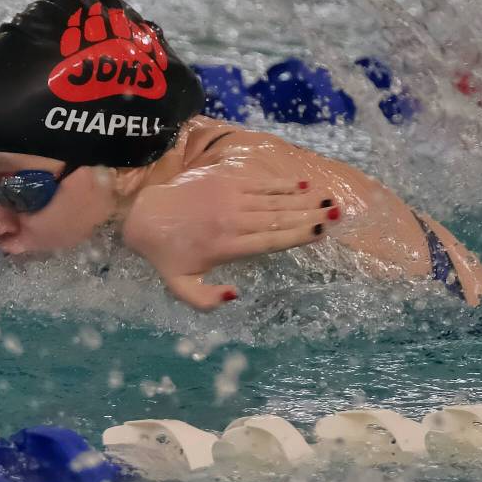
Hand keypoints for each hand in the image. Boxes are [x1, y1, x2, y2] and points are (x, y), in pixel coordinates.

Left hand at [121, 162, 339, 310]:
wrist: (145, 216)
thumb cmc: (167, 255)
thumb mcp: (180, 287)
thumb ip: (206, 300)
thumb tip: (237, 295)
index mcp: (226, 246)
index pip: (270, 241)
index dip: (298, 236)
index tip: (321, 233)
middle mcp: (231, 220)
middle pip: (278, 218)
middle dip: (310, 216)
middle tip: (336, 214)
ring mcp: (229, 198)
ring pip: (273, 200)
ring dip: (303, 199)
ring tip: (327, 200)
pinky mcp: (224, 181)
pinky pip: (259, 183)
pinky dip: (281, 184)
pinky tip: (302, 184)